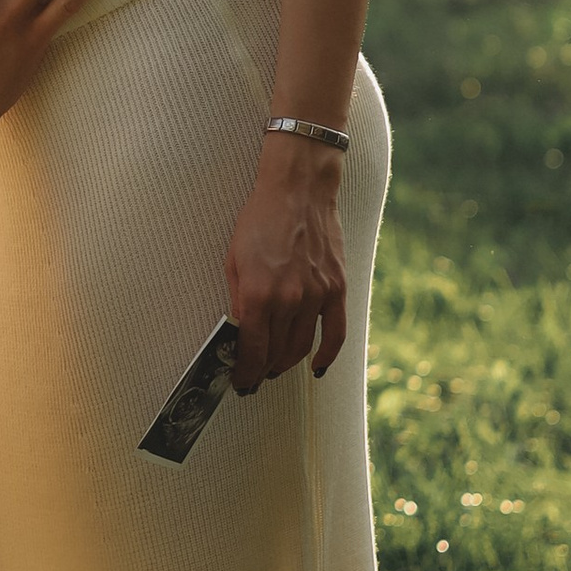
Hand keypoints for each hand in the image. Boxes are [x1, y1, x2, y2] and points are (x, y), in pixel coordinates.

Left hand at [225, 136, 348, 388]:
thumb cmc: (260, 219)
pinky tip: (316, 368)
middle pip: (276, 354)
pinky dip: (327, 356)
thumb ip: (239, 300)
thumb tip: (242, 333)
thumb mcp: (234, 259)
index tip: (240, 382)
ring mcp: (316, 296)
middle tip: (254, 377)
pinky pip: (336, 334)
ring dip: (286, 364)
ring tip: (275, 368)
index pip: (252, 350)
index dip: (245, 372)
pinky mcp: (337, 289)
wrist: (298, 189)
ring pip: (301, 348)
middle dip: (262, 371)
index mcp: (259, 294)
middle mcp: (289, 300)